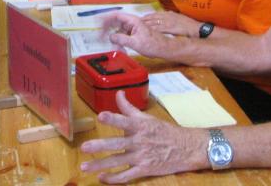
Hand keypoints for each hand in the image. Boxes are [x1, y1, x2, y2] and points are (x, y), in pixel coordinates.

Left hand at [80, 90, 207, 182]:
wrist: (186, 148)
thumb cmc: (164, 131)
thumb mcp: (147, 117)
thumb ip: (129, 107)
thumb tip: (118, 92)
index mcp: (140, 126)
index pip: (124, 121)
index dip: (113, 118)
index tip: (101, 116)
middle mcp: (139, 141)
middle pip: (117, 144)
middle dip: (100, 146)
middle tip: (84, 147)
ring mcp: (141, 157)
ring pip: (117, 162)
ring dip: (100, 165)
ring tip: (85, 167)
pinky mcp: (144, 170)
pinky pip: (126, 176)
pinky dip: (114, 178)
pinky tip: (102, 178)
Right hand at [101, 13, 171, 59]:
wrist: (163, 49)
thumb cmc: (153, 44)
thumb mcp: (136, 43)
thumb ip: (122, 39)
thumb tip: (111, 37)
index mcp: (133, 21)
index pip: (116, 15)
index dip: (106, 17)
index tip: (98, 22)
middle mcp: (131, 23)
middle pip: (115, 22)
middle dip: (107, 29)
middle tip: (100, 36)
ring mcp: (132, 29)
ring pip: (118, 30)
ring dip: (113, 37)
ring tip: (110, 45)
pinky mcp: (133, 34)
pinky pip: (122, 35)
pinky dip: (118, 41)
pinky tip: (118, 47)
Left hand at [142, 11, 199, 37]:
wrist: (197, 29)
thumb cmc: (189, 25)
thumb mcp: (180, 17)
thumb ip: (172, 15)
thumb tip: (168, 13)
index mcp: (169, 14)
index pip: (155, 14)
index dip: (146, 17)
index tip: (140, 19)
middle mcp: (167, 17)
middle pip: (152, 18)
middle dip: (143, 21)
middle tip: (134, 23)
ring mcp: (168, 22)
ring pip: (153, 23)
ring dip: (145, 25)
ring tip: (137, 28)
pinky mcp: (170, 28)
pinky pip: (158, 29)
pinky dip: (151, 30)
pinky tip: (146, 32)